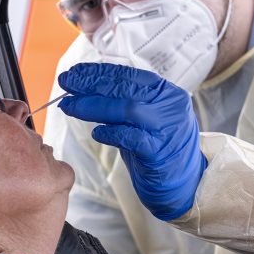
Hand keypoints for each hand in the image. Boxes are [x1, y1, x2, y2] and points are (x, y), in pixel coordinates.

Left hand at [58, 63, 206, 220]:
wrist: (187, 182)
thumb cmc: (160, 148)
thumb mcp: (146, 119)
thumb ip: (124, 103)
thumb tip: (86, 88)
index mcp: (166, 92)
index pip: (128, 75)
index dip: (98, 72)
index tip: (75, 71)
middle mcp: (169, 106)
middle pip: (125, 88)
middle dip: (91, 85)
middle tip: (65, 83)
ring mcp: (167, 129)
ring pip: (127, 109)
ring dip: (94, 106)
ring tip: (70, 106)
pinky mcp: (160, 152)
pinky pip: (132, 138)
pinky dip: (111, 133)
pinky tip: (96, 132)